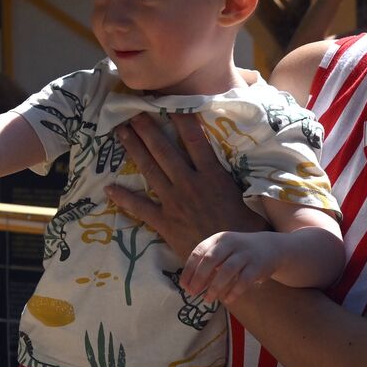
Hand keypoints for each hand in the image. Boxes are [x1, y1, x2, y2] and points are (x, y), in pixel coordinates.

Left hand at [104, 113, 265, 256]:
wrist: (230, 262)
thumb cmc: (246, 232)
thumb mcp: (251, 200)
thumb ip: (244, 182)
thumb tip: (256, 165)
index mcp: (212, 176)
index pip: (195, 140)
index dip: (183, 120)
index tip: (171, 104)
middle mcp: (190, 184)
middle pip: (165, 151)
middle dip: (148, 130)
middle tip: (134, 113)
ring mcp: (174, 202)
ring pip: (150, 170)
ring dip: (134, 150)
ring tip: (121, 132)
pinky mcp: (164, 222)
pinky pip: (140, 208)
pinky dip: (124, 198)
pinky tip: (110, 188)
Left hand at [182, 231, 284, 303]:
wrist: (270, 247)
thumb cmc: (239, 253)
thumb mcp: (222, 252)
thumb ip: (207, 265)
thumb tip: (190, 285)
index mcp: (218, 239)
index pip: (199, 252)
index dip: (189, 270)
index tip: (184, 285)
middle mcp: (230, 243)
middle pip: (210, 260)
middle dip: (199, 278)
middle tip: (193, 293)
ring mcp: (245, 253)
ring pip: (226, 270)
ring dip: (215, 287)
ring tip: (208, 299)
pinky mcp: (257, 265)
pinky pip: (243, 280)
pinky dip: (234, 291)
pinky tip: (227, 300)